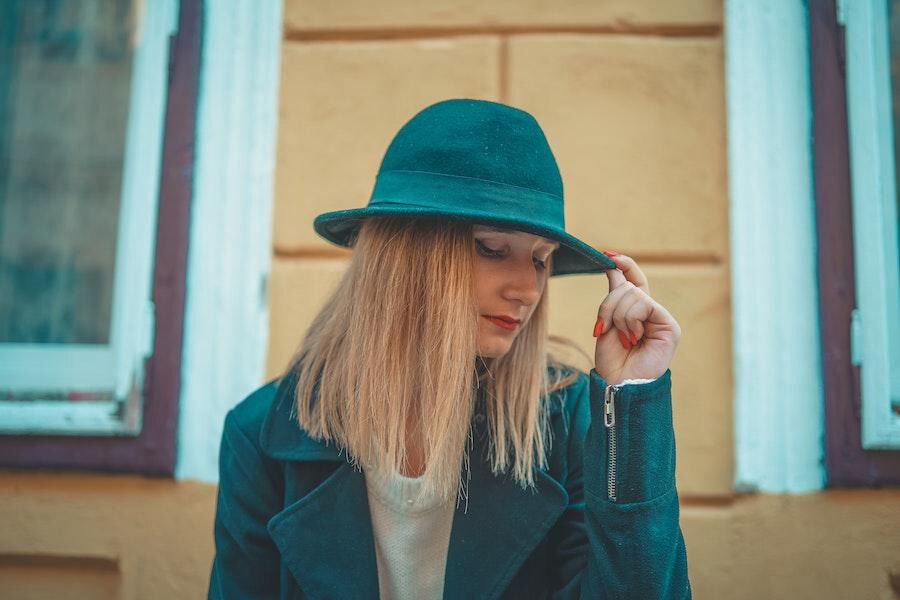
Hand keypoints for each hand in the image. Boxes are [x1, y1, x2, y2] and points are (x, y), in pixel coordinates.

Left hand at [592, 252, 680, 384]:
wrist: (618, 384)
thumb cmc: (612, 361)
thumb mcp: (607, 323)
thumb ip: (614, 297)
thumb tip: (612, 266)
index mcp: (636, 311)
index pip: (634, 280)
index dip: (624, 265)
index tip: (607, 255)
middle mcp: (651, 313)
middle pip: (626, 287)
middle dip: (608, 306)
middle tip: (603, 328)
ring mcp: (661, 319)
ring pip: (632, 294)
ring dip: (617, 316)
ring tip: (623, 339)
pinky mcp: (669, 326)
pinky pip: (643, 304)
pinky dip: (630, 319)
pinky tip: (634, 337)